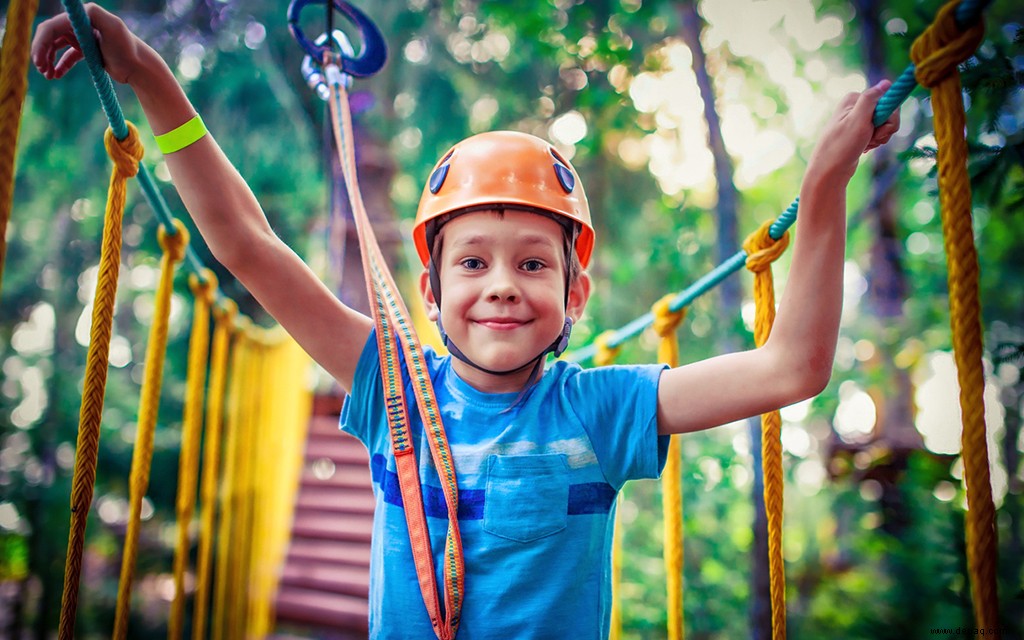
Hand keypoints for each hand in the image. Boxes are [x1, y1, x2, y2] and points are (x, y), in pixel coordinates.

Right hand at [32, 3, 147, 84]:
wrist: (139, 68)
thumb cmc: (127, 49)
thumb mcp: (113, 28)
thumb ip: (96, 15)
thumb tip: (81, 7)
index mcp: (84, 16)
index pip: (53, 26)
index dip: (42, 42)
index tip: (39, 61)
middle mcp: (81, 23)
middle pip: (51, 35)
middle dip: (41, 52)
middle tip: (41, 70)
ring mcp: (83, 37)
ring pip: (56, 46)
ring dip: (48, 59)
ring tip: (47, 75)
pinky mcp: (87, 50)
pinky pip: (67, 56)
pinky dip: (59, 65)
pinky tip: (55, 75)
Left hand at [809, 80, 901, 182]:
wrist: (829, 171)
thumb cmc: (841, 146)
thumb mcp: (857, 120)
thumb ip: (871, 99)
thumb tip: (887, 82)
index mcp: (854, 99)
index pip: (888, 101)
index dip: (888, 118)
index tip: (876, 129)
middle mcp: (856, 106)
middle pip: (888, 113)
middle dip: (884, 130)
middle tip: (870, 139)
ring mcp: (858, 119)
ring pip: (885, 125)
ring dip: (880, 138)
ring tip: (865, 145)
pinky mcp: (860, 131)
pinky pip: (878, 133)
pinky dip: (875, 142)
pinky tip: (864, 148)